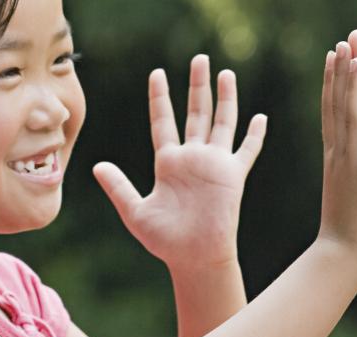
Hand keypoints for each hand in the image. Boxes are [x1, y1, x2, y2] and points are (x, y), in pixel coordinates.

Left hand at [95, 55, 265, 268]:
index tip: (157, 74)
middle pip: (195, 113)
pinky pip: (246, 150)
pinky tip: (260, 117)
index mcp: (168, 163)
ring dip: (225, 98)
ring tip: (226, 73)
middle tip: (200, 59)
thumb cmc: (165, 240)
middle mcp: (192, 158)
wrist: (194, 257)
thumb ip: (118, 187)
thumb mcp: (135, 211)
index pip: (163, 121)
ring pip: (222, 122)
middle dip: (197, 86)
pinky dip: (254, 134)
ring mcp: (214, 165)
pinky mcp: (232, 176)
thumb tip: (97, 165)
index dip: (160, 98)